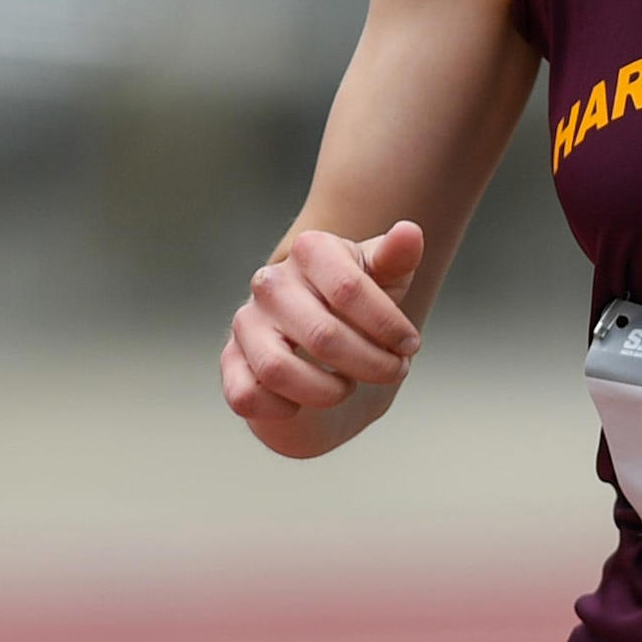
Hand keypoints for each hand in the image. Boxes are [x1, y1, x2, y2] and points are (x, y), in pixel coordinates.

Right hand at [221, 221, 425, 454]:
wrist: (323, 343)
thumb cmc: (359, 306)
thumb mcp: (386, 280)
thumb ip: (396, 258)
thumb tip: (410, 232)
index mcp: (311, 250)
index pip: (350, 290)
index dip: (389, 327)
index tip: (409, 346)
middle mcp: (270, 282)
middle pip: (322, 336)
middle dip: (371, 365)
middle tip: (393, 371)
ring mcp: (246, 322)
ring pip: (278, 370)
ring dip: (327, 391)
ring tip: (345, 386)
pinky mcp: (231, 362)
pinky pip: (247, 396)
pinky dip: (281, 409)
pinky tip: (302, 404)